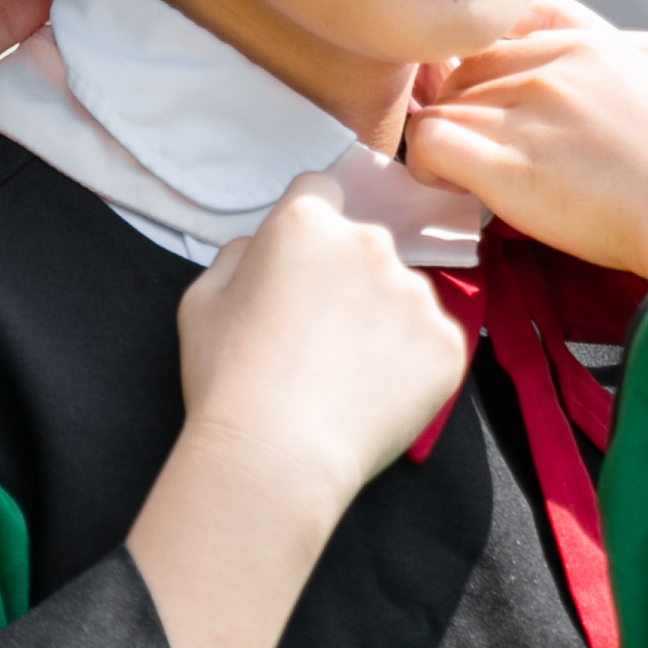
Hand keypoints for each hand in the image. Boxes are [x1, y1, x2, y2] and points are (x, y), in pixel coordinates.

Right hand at [172, 173, 472, 514]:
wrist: (276, 456)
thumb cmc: (227, 378)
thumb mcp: (201, 301)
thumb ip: (236, 256)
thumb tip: (258, 248)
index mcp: (307, 222)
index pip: (320, 191)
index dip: (308, 230)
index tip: (300, 268)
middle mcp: (370, 243)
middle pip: (365, 246)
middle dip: (347, 278)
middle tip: (317, 337)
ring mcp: (416, 293)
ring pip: (401, 295)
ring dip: (382, 322)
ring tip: (345, 376)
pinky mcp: (446, 343)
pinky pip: (430, 342)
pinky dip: (409, 365)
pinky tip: (372, 396)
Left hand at [410, 22, 647, 397]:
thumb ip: (604, 86)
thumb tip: (568, 116)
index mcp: (589, 48)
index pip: (497, 41)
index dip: (477, 79)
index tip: (479, 110)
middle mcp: (553, 68)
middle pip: (461, 72)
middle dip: (455, 108)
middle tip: (462, 149)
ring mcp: (529, 113)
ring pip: (440, 106)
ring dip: (440, 139)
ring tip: (455, 173)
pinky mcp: (510, 165)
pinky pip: (429, 145)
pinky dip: (426, 165)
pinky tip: (446, 186)